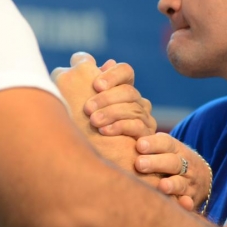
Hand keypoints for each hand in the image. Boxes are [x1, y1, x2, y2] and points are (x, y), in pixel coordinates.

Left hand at [52, 53, 161, 185]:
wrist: (103, 167)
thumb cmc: (87, 132)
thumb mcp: (82, 108)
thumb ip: (81, 83)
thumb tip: (81, 59)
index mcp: (122, 90)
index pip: (125, 72)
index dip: (112, 75)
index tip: (95, 85)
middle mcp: (137, 102)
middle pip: (128, 91)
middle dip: (107, 98)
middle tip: (87, 108)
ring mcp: (145, 119)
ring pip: (133, 108)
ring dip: (111, 113)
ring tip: (92, 121)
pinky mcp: (146, 136)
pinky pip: (137, 127)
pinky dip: (120, 127)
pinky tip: (103, 131)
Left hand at [134, 133, 210, 211]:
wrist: (200, 178)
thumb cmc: (170, 160)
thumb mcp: (163, 150)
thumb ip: (144, 144)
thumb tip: (113, 132)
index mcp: (175, 149)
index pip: (166, 143)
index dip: (153, 144)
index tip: (139, 145)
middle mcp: (184, 164)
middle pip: (172, 162)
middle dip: (156, 163)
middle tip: (139, 164)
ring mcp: (189, 182)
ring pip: (180, 182)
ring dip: (172, 184)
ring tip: (161, 185)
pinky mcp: (191, 199)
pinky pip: (189, 202)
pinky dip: (186, 204)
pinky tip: (184, 204)